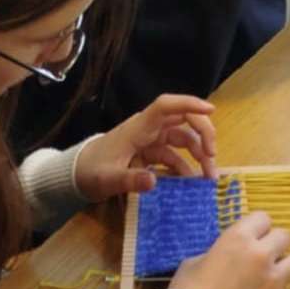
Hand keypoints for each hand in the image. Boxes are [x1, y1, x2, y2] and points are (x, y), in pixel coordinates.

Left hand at [73, 94, 216, 200]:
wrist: (76, 174)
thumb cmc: (91, 170)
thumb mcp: (108, 178)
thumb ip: (130, 180)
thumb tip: (154, 182)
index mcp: (138, 128)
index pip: (166, 106)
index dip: (189, 104)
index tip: (211, 110)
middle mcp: (148, 130)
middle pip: (183, 120)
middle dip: (203, 133)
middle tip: (213, 156)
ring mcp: (151, 141)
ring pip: (183, 139)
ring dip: (199, 154)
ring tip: (209, 177)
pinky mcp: (151, 154)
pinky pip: (175, 157)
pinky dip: (186, 167)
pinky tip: (192, 184)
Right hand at [170, 211, 289, 288]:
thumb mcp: (195, 262)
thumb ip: (219, 253)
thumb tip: (228, 257)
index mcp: (238, 238)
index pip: (263, 218)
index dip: (258, 228)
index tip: (252, 238)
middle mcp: (260, 255)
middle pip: (285, 236)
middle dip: (275, 245)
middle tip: (263, 257)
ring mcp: (273, 280)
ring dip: (288, 265)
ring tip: (274, 275)